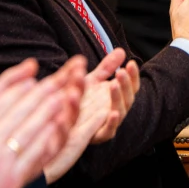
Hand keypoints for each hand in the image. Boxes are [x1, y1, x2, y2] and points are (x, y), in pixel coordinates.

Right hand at [0, 59, 81, 187]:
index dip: (14, 80)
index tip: (30, 69)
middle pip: (17, 109)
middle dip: (39, 90)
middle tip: (56, 76)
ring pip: (30, 128)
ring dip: (49, 109)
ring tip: (64, 94)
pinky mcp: (12, 180)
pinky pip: (36, 154)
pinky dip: (50, 138)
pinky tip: (60, 126)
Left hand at [42, 50, 134, 182]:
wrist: (55, 124)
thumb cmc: (75, 101)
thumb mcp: (90, 81)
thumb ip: (106, 67)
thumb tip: (122, 51)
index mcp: (115, 98)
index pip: (130, 86)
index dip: (133, 76)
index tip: (131, 63)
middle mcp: (114, 110)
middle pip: (128, 98)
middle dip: (126, 85)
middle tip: (120, 72)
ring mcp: (106, 124)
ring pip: (120, 113)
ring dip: (119, 98)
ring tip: (114, 85)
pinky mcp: (96, 137)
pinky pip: (108, 132)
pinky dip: (112, 123)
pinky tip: (112, 112)